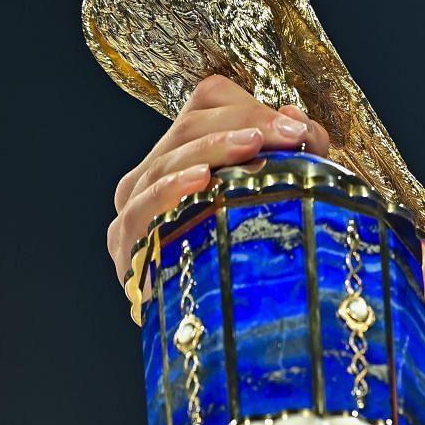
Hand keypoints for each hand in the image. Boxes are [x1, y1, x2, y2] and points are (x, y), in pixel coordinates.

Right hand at [106, 75, 333, 290]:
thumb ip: (295, 153)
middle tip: (289, 135)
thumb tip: (297, 118)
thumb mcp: (281, 195)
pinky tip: (199, 182)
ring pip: (169, 159)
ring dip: (215, 148)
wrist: (220, 322)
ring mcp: (136, 204)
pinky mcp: (128, 242)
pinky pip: (144, 206)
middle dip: (245, 124)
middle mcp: (155, 170)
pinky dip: (171, 189)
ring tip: (253, 144)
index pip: (209, 102)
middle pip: (191, 125)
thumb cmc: (249, 253)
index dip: (252, 107)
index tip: (296, 128)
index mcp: (188, 150)